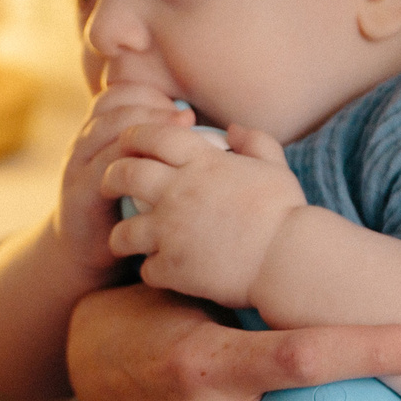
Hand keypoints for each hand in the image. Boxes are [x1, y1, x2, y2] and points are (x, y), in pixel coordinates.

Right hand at [50, 84, 191, 273]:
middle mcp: (85, 144)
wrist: (85, 254)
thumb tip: (199, 123)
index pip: (119, 94)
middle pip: (112, 106)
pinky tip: (156, 173)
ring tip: (176, 137)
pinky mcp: (78, 197)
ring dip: (141, 129)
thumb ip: (155, 148)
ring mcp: (77, 169)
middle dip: (150, 106)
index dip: (150, 94)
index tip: (184, 110)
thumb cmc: (125, 210)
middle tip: (186, 118)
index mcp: (100, 133)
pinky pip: (99, 171)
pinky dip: (128, 166)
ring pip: (103, 132)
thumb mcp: (138, 173)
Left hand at [103, 122, 305, 308]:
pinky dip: (150, 271)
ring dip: (121, 235)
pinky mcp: (173, 267)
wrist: (290, 260)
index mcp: (202, 163)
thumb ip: (255, 142)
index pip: (154, 135)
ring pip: (123, 231)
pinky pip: (145, 269)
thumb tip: (234, 129)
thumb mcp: (276, 167)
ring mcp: (171, 231)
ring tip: (124, 239)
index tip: (128, 143)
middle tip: (110, 185)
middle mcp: (179, 191)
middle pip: (124, 174)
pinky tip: (158, 272)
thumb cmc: (287, 213)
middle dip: (111, 177)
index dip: (135, 135)